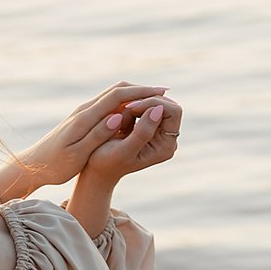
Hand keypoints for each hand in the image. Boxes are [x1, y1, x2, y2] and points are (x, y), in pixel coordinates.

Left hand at [0, 83, 170, 200]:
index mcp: (85, 118)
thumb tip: (118, 116)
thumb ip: (98, 134)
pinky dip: (124, 103)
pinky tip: (135, 110)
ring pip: (112, 96)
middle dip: (140, 89)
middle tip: (164, 92)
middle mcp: (84, 111)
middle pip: (116, 91)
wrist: (33, 165)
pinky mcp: (82, 119)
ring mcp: (83, 113)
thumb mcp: (78, 153)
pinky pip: (107, 105)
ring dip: (133, 94)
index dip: (140, 92)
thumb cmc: (55, 165)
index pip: (117, 97)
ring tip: (155, 98)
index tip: (161, 92)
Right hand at [68, 96, 179, 239]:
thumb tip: (158, 109)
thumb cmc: (107, 162)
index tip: (131, 106)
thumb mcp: (124, 150)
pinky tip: (118, 118)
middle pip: (167, 104)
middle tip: (124, 108)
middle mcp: (166, 138)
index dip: (154, 103)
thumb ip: (143, 132)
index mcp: (166, 146)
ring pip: (154, 102)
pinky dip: (130, 106)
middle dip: (145, 102)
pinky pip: (144, 104)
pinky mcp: (147, 124)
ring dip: (135, 104)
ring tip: (118, 120)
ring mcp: (158, 131)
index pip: (173, 112)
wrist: (97, 168)